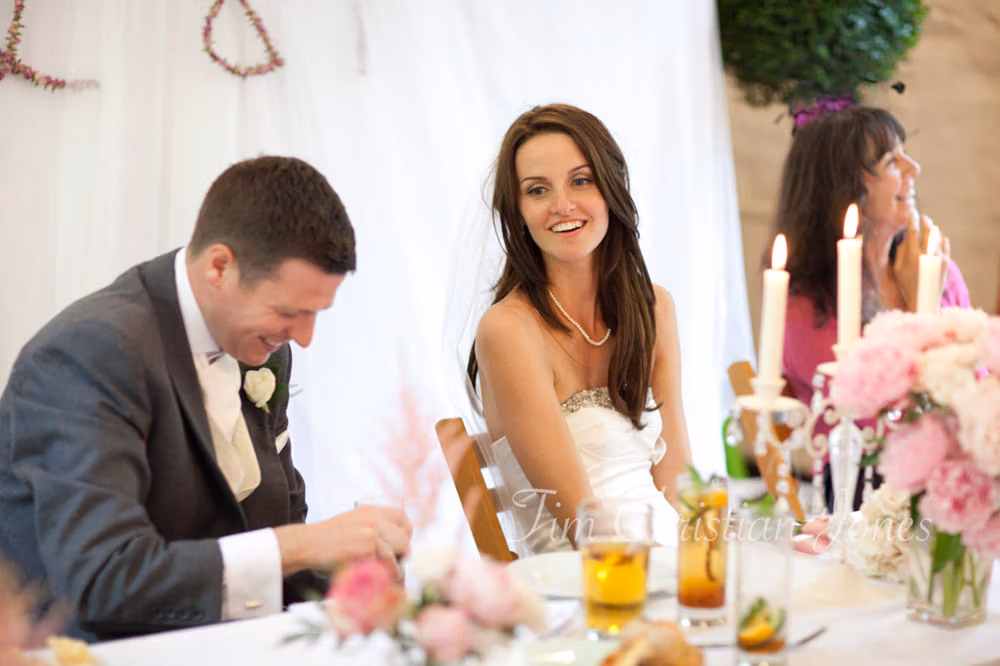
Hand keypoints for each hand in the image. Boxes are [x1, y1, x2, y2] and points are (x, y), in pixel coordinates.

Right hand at [275, 505, 412, 577]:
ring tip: (396, 574)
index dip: (406, 532)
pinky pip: (388, 561)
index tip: (402, 545)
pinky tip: (385, 578)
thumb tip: (393, 545)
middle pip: (404, 532)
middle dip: (405, 550)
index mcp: (369, 510)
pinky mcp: (366, 547)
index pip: (401, 516)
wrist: (306, 544)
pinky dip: (390, 571)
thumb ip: (371, 528)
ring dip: (399, 563)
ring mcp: (370, 531)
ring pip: (400, 547)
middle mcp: (373, 517)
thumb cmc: (327, 540)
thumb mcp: (352, 524)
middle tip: (400, 562)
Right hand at [893, 212, 947, 311]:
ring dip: (933, 229)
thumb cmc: (906, 285)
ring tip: (929, 226)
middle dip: (925, 221)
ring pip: (937, 236)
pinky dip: (941, 239)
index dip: (912, 220)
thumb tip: (904, 238)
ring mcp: (939, 257)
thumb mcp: (897, 269)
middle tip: (923, 217)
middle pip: (928, 230)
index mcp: (911, 256)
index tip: (911, 214)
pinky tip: (938, 238)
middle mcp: (926, 255)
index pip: (913, 232)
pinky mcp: (946, 261)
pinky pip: (945, 245)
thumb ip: (900, 252)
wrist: (924, 299)